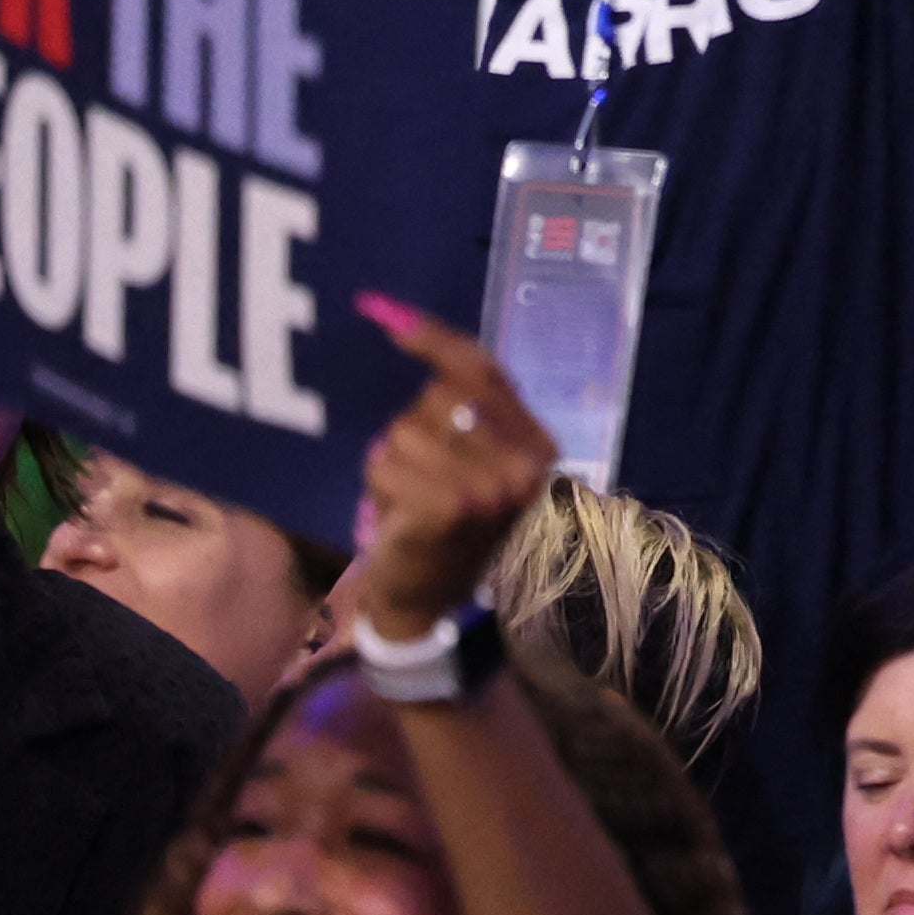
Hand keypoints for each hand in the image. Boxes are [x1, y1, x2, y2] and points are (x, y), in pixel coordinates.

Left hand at [344, 299, 552, 640]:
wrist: (429, 605)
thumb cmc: (443, 527)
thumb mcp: (468, 463)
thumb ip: (459, 406)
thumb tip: (399, 320)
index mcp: (537, 444)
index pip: (482, 369)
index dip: (430, 338)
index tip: (376, 309)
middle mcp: (525, 462)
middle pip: (438, 399)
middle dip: (413, 433)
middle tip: (421, 481)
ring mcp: (492, 484)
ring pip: (404, 434)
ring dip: (390, 468)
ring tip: (407, 506)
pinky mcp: (451, 506)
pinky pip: (387, 466)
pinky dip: (378, 491)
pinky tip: (396, 521)